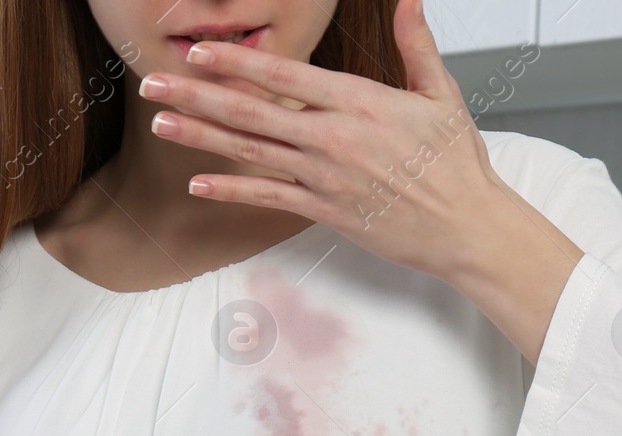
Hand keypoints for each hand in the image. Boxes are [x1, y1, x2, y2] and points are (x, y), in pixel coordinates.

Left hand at [138, 0, 581, 356]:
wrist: (467, 226)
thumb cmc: (455, 165)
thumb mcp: (440, 95)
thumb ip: (415, 45)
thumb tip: (408, 0)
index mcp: (360, 102)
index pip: (285, 76)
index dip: (237, 63)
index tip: (200, 52)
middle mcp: (334, 138)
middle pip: (252, 111)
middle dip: (197, 96)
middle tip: (153, 85)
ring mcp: (325, 176)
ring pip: (251, 151)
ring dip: (200, 137)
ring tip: (160, 125)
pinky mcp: (324, 211)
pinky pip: (268, 197)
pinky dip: (231, 190)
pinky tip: (197, 182)